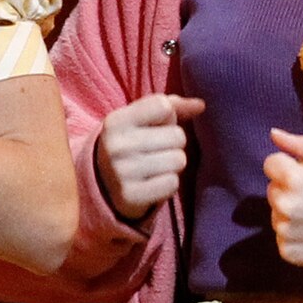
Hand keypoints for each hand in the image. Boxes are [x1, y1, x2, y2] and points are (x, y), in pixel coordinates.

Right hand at [94, 92, 204, 222]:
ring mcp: (122, 173)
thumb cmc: (130, 144)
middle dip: (173, 144)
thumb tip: (201, 105)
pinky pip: (172, 183)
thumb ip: (171, 107)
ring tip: (156, 166)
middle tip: (156, 151)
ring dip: (173, 164)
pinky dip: (168, 183)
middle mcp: (116, 146)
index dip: (168, 117)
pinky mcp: (131, 196)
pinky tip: (153, 182)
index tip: (154, 127)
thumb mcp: (140, 120)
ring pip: (178, 160)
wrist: (101, 183)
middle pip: (177, 136)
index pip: (163, 106)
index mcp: (116, 121)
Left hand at [261, 129, 302, 274]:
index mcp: (293, 179)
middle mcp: (284, 206)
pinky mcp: (288, 251)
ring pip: (276, 214)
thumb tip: (273, 133)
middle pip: (272, 189)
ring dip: (290, 213)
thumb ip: (300, 145)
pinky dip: (295, 235)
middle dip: (288, 189)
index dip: (288, 166)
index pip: (270, 163)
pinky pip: (283, 237)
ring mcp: (285, 231)